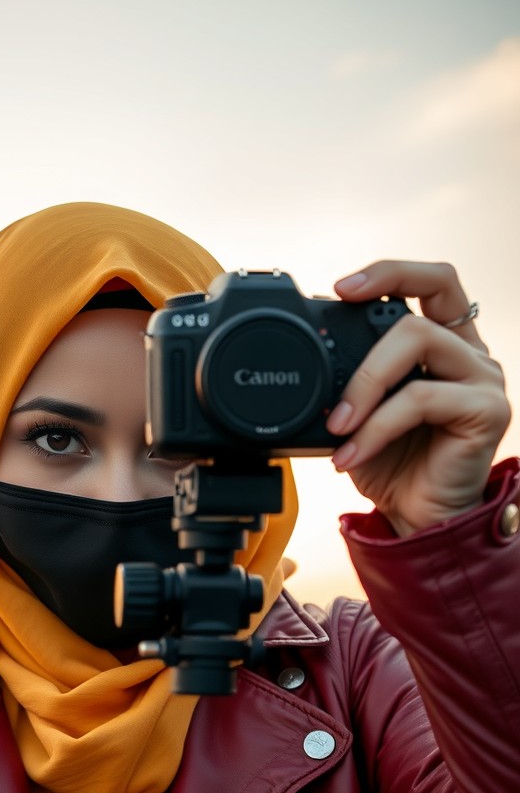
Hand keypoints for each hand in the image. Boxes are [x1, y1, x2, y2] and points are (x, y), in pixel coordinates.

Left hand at [325, 260, 510, 536]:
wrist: (416, 520)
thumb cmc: (391, 466)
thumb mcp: (357, 413)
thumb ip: (344, 379)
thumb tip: (306, 354)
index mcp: (444, 342)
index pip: (432, 281)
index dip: (390, 272)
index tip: (340, 289)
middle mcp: (469, 352)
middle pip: (431, 294)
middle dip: (370, 324)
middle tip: (327, 369)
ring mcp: (483, 378)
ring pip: (420, 340)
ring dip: (365, 382)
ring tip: (337, 425)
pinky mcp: (486, 411)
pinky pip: (422, 398)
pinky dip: (377, 425)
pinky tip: (352, 453)